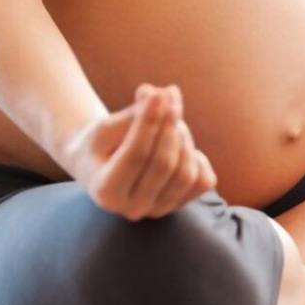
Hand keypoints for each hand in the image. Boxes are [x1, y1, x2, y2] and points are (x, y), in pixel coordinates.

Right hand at [62, 82, 217, 220]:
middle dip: (170, 124)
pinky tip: (182, 144)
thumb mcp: (105, 128)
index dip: (150, 122)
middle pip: (164, 164)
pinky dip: (198, 158)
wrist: (103, 168)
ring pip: (186, 173)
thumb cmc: (101, 145)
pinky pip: (203, 182)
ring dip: (183, 137)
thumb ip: (131, 115)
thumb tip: (158, 94)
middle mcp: (132, 208)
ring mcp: (159, 210)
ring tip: (171, 116)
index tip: (158, 93)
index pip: (136, 155)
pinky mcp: (179, 205)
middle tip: (169, 93)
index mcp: (106, 192)